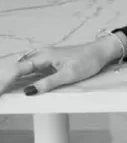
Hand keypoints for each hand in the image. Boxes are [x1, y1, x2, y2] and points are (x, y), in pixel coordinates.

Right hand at [0, 40, 114, 96]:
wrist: (101, 51)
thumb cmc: (87, 61)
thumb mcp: (68, 75)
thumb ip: (47, 83)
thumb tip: (27, 91)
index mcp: (44, 56)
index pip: (19, 69)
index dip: (7, 80)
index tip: (1, 90)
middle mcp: (42, 53)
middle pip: (18, 66)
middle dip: (8, 78)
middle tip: (2, 90)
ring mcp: (45, 55)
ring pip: (24, 65)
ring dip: (15, 75)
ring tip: (7, 87)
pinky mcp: (50, 59)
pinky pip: (31, 66)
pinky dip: (23, 73)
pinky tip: (21, 81)